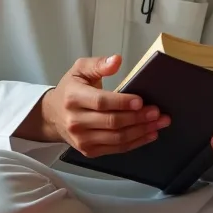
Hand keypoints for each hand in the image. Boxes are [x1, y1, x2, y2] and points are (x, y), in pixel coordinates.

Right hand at [41, 55, 170, 157]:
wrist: (53, 115)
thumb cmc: (71, 90)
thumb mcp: (80, 69)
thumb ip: (98, 64)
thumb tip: (116, 60)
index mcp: (73, 97)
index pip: (101, 102)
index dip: (122, 103)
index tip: (141, 101)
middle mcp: (75, 121)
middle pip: (112, 122)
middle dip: (138, 118)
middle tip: (157, 112)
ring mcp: (82, 139)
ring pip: (117, 138)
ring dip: (141, 131)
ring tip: (158, 123)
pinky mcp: (89, 151)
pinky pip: (116, 148)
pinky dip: (135, 142)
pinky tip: (149, 134)